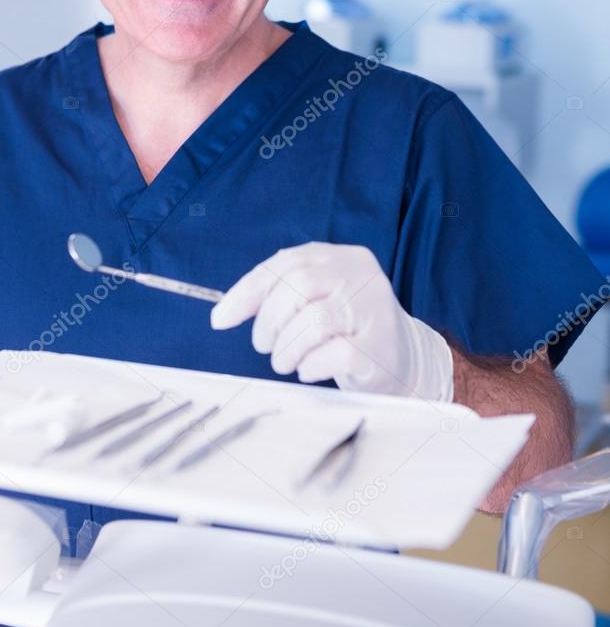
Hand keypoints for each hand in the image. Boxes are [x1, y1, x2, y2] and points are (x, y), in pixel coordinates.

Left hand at [211, 242, 453, 401]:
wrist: (404, 362)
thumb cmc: (347, 329)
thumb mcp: (317, 299)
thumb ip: (279, 295)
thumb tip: (224, 312)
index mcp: (343, 257)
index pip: (287, 262)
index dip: (249, 290)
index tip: (221, 318)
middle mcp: (362, 276)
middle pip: (298, 287)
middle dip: (268, 321)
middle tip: (264, 345)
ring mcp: (374, 310)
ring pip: (312, 322)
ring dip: (286, 349)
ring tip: (285, 361)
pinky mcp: (378, 347)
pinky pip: (331, 354)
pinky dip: (309, 365)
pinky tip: (310, 369)